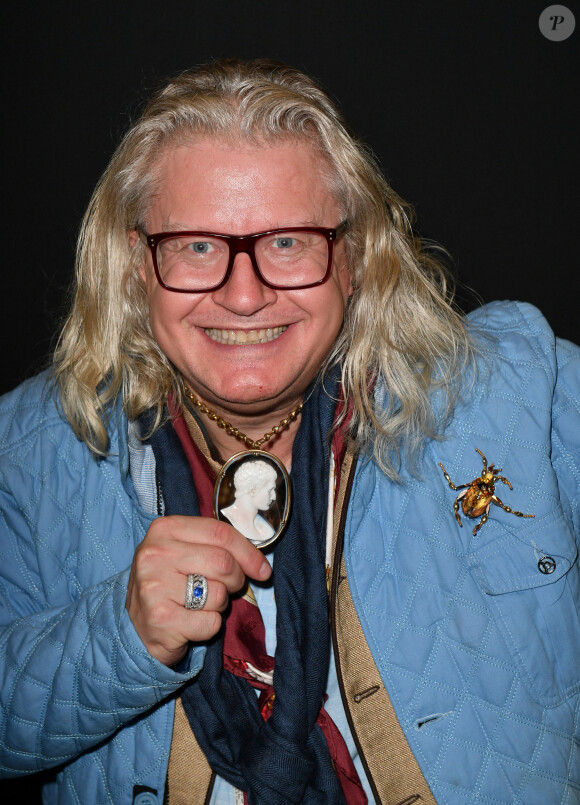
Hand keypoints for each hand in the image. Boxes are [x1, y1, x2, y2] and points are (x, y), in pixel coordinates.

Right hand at [126, 515, 271, 665]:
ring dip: (219, 605)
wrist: (133, 627)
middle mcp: (155, 553)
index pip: (220, 532)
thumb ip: (216, 547)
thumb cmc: (169, 585)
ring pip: (219, 594)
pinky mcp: (160, 618)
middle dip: (235, 581)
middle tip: (226, 589)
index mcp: (164, 529)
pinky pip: (210, 622)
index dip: (248, 552)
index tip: (262, 570)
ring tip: (198, 605)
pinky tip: (190, 623)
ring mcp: (154, 586)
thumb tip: (261, 566)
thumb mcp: (184, 553)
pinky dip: (209, 627)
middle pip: (223, 562)